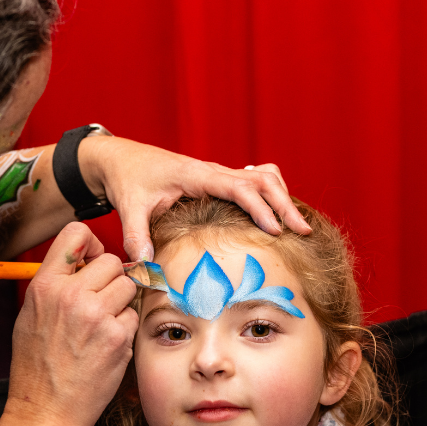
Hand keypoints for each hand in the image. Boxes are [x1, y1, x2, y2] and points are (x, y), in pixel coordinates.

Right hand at [7, 222, 138, 425]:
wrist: (45, 411)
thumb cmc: (36, 367)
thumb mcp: (30, 316)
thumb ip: (55, 286)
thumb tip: (83, 264)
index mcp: (45, 286)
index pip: (76, 233)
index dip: (92, 245)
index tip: (94, 261)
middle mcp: (70, 295)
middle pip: (112, 262)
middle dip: (112, 280)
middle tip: (102, 302)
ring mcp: (96, 315)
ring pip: (128, 286)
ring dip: (121, 303)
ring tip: (102, 325)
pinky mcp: (118, 336)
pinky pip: (133, 315)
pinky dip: (125, 328)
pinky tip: (107, 345)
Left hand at [80, 137, 311, 260]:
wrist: (123, 159)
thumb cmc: (128, 181)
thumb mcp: (130, 209)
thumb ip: (136, 237)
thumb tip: (145, 266)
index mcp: (197, 175)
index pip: (239, 187)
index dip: (260, 208)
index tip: (276, 231)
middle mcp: (213, 170)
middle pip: (262, 180)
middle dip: (284, 205)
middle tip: (303, 232)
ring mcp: (218, 173)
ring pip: (263, 177)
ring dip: (282, 198)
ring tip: (298, 225)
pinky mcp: (218, 179)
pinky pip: (254, 180)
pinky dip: (271, 192)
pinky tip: (277, 211)